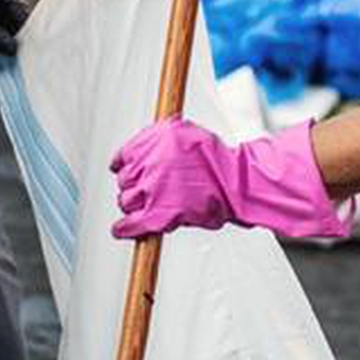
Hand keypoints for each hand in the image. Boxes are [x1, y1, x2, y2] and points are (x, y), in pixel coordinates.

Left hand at [111, 116, 354, 241]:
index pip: (123, 156)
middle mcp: (151, 163)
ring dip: (133, 204)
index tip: (124, 169)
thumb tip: (140, 143)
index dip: (124, 165)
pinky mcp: (159, 215)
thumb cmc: (216, 159)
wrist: (236, 183)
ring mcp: (153, 190)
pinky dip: (125, 229)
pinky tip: (123, 229)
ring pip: (126, 201)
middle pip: (123, 179)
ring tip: (146, 204)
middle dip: (132, 185)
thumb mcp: (183, 130)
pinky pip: (130, 224)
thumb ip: (158, 135)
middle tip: (146, 187)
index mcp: (155, 141)